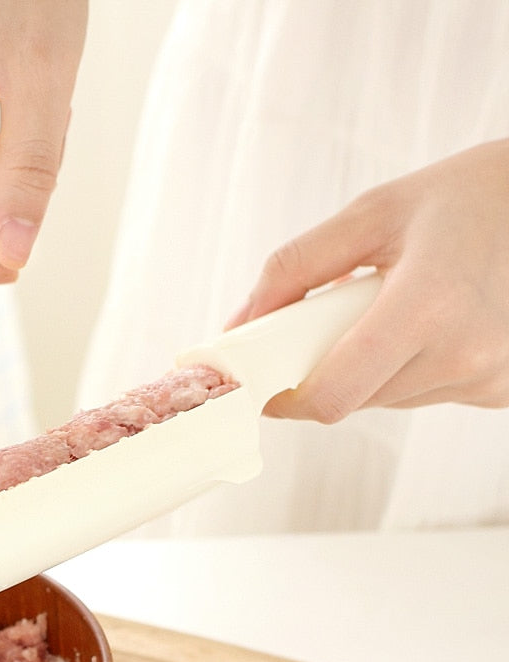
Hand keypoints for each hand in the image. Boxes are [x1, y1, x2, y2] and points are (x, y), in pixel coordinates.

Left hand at [227, 139, 508, 421]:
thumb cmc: (463, 197)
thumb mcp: (370, 214)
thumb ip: (293, 269)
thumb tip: (241, 323)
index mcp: (428, 307)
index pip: (334, 394)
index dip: (286, 400)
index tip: (264, 386)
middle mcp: (465, 355)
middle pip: (353, 402)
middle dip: (320, 376)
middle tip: (316, 332)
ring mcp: (489, 379)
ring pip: (385, 402)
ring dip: (362, 372)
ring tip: (381, 315)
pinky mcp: (501, 390)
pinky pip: (422, 396)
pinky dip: (401, 371)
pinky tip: (420, 327)